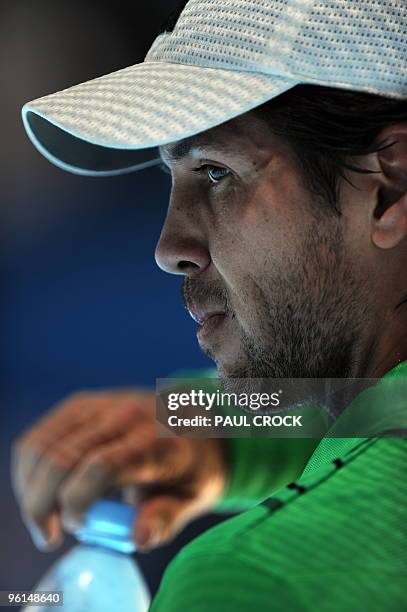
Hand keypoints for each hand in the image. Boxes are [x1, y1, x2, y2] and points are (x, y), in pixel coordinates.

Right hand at [11, 390, 226, 551]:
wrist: (197, 419)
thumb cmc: (194, 466)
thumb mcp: (196, 498)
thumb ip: (166, 518)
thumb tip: (138, 539)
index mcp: (157, 439)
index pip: (102, 466)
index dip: (77, 503)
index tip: (79, 528)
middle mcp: (124, 414)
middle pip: (61, 457)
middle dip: (41, 504)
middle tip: (50, 535)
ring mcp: (99, 405)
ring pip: (41, 444)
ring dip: (30, 488)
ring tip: (45, 518)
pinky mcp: (81, 405)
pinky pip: (40, 436)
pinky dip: (30, 469)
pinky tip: (43, 492)